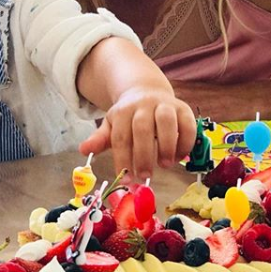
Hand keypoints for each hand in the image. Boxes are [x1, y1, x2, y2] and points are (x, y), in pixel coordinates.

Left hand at [79, 88, 195, 178]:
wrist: (147, 91)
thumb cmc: (129, 117)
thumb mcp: (112, 125)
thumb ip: (100, 139)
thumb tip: (83, 149)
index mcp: (123, 111)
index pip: (121, 136)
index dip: (122, 159)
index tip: (126, 180)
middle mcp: (144, 105)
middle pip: (142, 128)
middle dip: (144, 154)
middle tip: (145, 175)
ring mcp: (165, 105)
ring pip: (166, 121)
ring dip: (167, 145)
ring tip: (165, 165)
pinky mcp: (184, 108)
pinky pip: (187, 124)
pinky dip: (185, 142)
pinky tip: (179, 157)